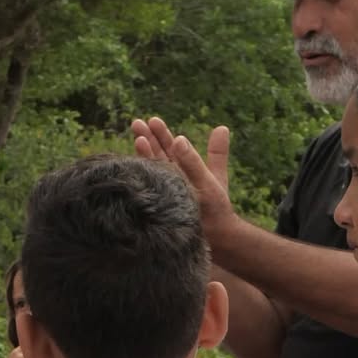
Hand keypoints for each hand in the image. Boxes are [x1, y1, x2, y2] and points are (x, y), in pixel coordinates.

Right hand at [130, 117, 234, 242]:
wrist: (215, 236)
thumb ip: (216, 153)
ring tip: (138, 140)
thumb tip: (221, 127)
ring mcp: (162, 191)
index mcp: (182, 168)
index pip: (169, 146)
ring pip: (151, 169)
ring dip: (144, 155)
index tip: (153, 120)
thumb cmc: (216, 208)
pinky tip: (137, 168)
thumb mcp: (214, 177)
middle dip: (146, 139)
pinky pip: (150, 189)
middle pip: (156, 154)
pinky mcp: (159, 205)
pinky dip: (145, 177)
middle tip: (136, 123)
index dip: (161, 133)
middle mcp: (169, 177)